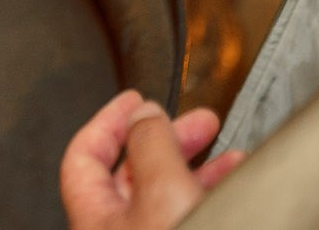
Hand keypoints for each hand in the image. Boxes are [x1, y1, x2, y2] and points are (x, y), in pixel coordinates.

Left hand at [60, 91, 244, 229]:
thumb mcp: (163, 191)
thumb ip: (150, 145)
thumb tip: (144, 115)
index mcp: (94, 218)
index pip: (83, 157)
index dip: (108, 121)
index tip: (133, 100)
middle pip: (133, 173)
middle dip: (169, 140)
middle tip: (199, 122)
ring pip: (167, 197)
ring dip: (198, 169)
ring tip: (228, 155)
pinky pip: (188, 213)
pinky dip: (209, 195)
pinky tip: (235, 185)